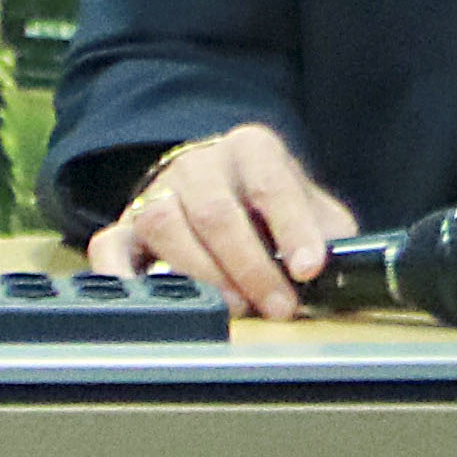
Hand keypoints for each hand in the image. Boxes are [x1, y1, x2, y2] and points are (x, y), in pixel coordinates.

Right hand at [88, 121, 355, 320]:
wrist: (221, 187)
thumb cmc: (270, 208)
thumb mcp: (313, 209)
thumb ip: (329, 233)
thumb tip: (347, 268)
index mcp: (251, 150)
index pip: (272, 185)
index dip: (293, 229)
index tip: (309, 268)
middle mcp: (199, 164)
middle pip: (215, 211)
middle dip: (250, 266)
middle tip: (277, 306)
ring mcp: (157, 193)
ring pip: (164, 224)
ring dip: (200, 273)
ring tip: (232, 306)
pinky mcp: (125, 226)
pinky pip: (108, 246)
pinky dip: (119, 275)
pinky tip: (148, 298)